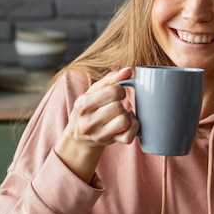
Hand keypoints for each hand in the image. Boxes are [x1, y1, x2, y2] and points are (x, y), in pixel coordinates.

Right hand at [54, 67, 139, 181]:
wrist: (79, 133)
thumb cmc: (90, 107)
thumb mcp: (94, 90)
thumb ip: (111, 79)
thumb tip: (128, 70)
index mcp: (82, 104)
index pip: (113, 92)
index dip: (119, 90)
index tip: (117, 93)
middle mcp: (87, 122)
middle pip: (118, 107)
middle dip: (121, 103)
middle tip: (117, 104)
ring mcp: (98, 135)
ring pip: (124, 121)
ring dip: (126, 115)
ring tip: (120, 114)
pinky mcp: (109, 143)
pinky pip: (129, 136)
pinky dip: (133, 127)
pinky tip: (127, 123)